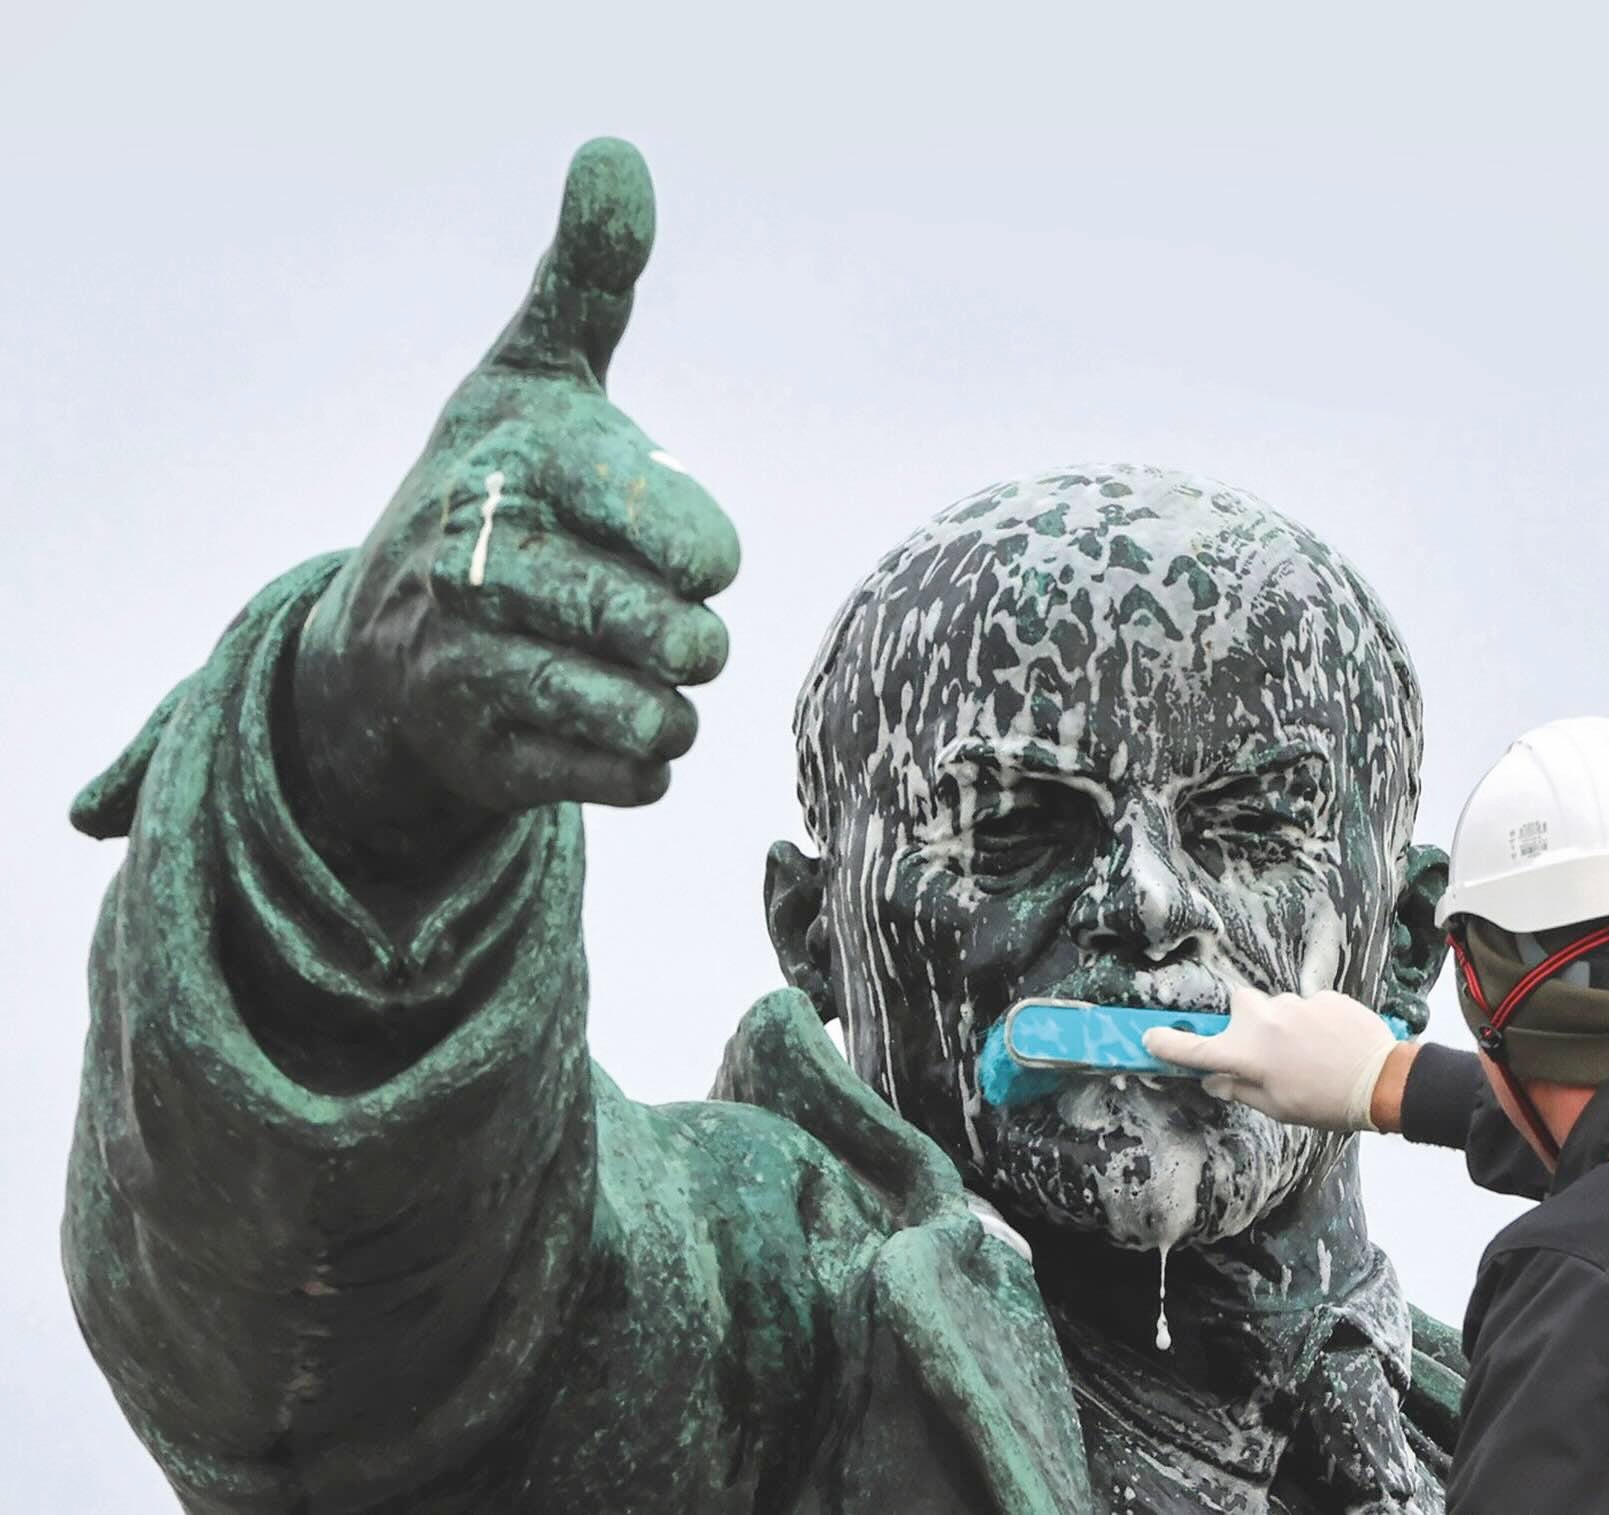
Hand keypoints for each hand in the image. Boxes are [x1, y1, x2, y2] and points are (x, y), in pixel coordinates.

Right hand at [293, 139, 737, 862]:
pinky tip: (617, 725)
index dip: (704, 550)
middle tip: (669, 622)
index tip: (684, 550)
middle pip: (674, 633)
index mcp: (513, 466)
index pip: (685, 534)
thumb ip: (589, 278)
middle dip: (695, 635)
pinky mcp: (476, 756)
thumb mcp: (535, 374)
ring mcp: (465, 668)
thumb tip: (615, 153)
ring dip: (673, 702)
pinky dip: (645, 762)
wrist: (383, 632)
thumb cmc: (498, 488)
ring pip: (651, 713)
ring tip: (644, 673)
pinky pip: (624, 779)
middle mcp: (474, 565)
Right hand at [1143, 985, 1404, 1131]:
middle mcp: (1262, 1021)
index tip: (1150, 1037)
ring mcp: (1294, 1003)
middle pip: (1239, 1007)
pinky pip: (1308, 1005)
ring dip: (1284, 1025)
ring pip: (1276, 1007)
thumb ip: (1238, 1089)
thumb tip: (1214, 1079)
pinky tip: (1331, 1043)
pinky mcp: (1323, 995)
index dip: (1167, 1043)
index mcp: (1245, 1053)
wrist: (1380, 1080)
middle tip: (1265, 1050)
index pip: (1193, 1047)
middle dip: (1244, 1022)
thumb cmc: (1324, 1103)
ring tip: (1310, 1053)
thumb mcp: (1276, 1108)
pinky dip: (1313, 1021)